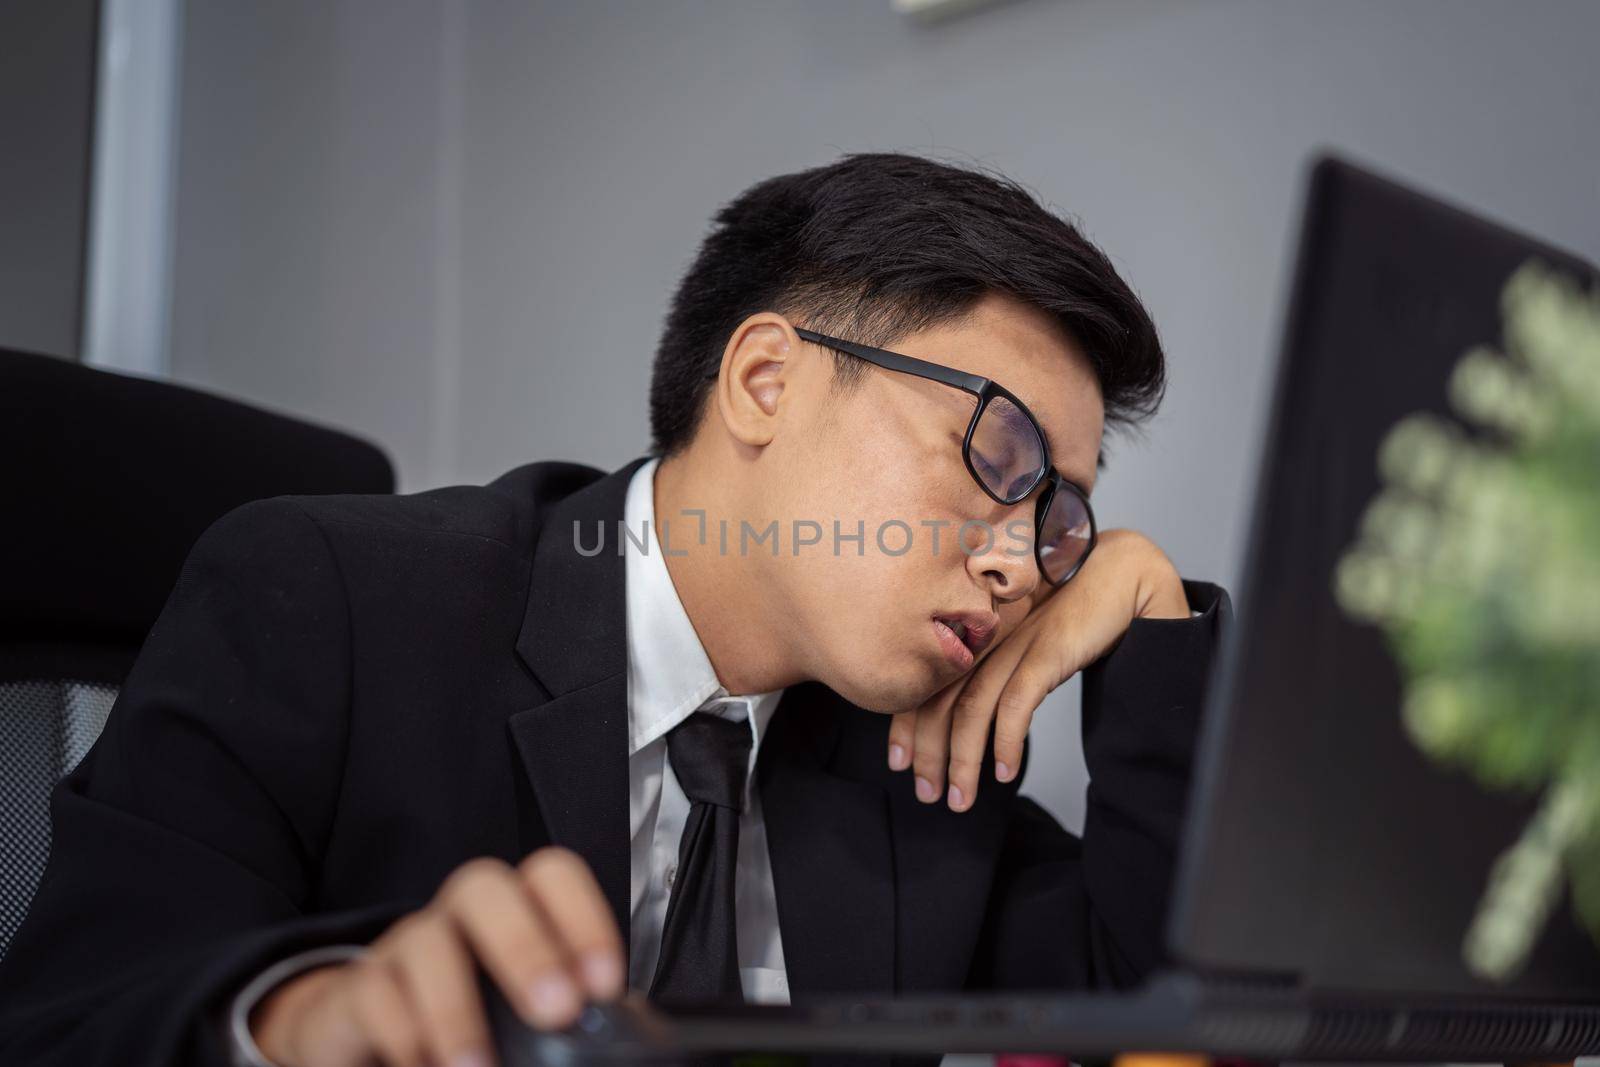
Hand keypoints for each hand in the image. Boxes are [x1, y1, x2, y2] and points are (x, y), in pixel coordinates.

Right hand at [250, 847, 623, 1066]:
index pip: (551, 877)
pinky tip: (423, 1066)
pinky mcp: (356, 991)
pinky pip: (371, 991)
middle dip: (524, 946)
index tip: (604, 985)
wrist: (369, 1036)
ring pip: (425, 940)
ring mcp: (404, 946)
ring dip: (456, 1008)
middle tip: (556, 1012)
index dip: (582, 919)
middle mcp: (458, 916)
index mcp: (514, 912)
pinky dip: (401, 1031)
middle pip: (484, 888)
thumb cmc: (474, 1016)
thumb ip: (574, 1017)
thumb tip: (630, 1038)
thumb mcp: (528, 1016)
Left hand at [887, 528, 1188, 811]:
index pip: (926, 684)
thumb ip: (997, 669)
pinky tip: (1005, 772)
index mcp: (974, 635)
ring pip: (972, 711)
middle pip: (941, 703)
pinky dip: (1007, 742)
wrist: (1121, 575)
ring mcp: (1014, 644)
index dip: (906, 726)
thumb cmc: (1071, 611)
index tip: (898, 763)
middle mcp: (985, 639)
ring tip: (961, 799)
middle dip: (930, 756)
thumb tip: (972, 719)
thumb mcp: (1023, 642)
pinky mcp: (1047, 650)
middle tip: (929, 795)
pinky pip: (1017, 704)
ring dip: (963, 762)